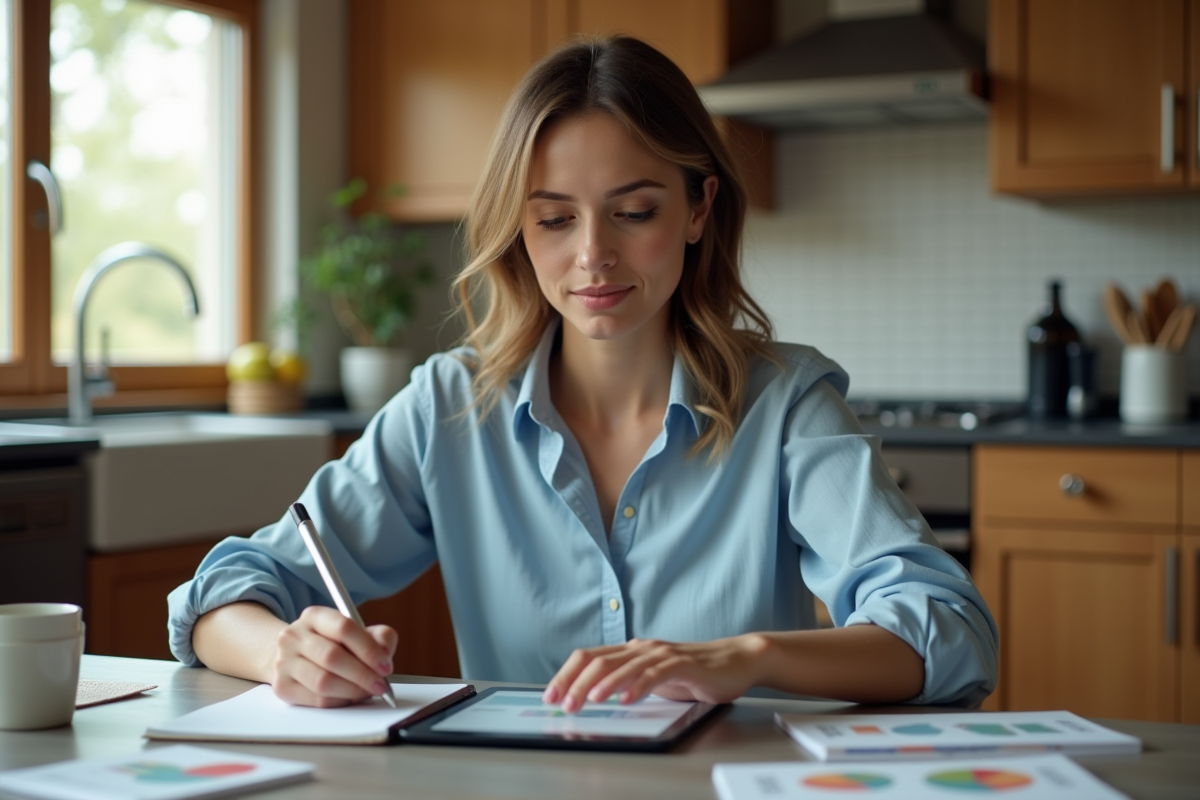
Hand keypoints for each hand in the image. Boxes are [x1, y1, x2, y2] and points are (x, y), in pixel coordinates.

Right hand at [269, 606, 397, 707]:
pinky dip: (340, 702)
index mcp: (314, 616)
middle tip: (380, 685)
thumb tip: (385, 655)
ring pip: (323, 682)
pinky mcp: (282, 687)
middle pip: (332, 656)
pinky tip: (349, 697)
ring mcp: (283, 661)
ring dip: (352, 691)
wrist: (293, 657)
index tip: (385, 666)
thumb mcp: (356, 633)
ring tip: (366, 692)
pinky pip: (316, 700)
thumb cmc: (332, 644)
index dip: (368, 649)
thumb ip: (379, 637)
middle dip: (363, 675)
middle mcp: (293, 636)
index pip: (344, 628)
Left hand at [542, 635, 771, 712]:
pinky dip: (638, 686)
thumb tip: (594, 696)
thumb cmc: (694, 672)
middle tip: (562, 704)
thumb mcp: (652, 678)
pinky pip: (655, 674)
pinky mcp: (682, 663)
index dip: (566, 675)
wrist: (736, 661)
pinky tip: (626, 699)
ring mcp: (661, 653)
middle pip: (599, 661)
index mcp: (631, 650)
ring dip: (602, 685)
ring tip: (588, 701)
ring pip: (623, 665)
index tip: (550, 696)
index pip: (589, 657)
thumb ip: (628, 682)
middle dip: (575, 682)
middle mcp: (642, 647)